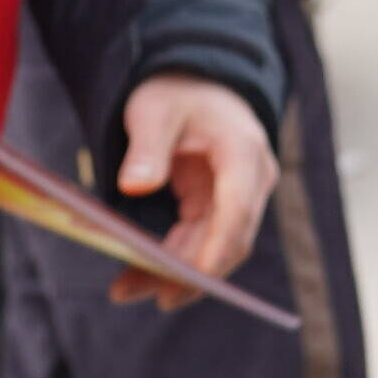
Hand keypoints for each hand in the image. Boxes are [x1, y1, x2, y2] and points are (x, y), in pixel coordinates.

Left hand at [114, 77, 275, 293]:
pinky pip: (200, 242)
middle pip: (228, 240)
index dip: (218, 247)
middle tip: (143, 294)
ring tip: (125, 290)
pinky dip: (172, 260)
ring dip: (174, 274)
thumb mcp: (154, 111)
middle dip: (188, 273)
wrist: (192, 84)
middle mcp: (251, 180)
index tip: (192, 277)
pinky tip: (138, 275)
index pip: (238, 209)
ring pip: (213, 249)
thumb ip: (147, 147)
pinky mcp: (220, 208)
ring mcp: (239, 197)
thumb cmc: (175, 93)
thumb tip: (134, 185)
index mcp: (242, 152)